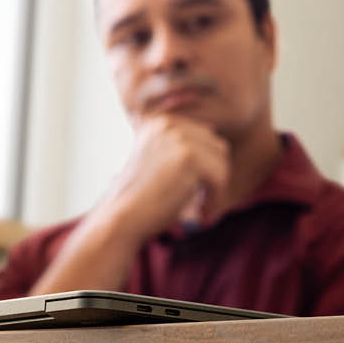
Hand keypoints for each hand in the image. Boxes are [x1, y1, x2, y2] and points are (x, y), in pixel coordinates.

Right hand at [102, 116, 230, 241]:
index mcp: (160, 124)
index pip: (204, 137)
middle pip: (217, 147)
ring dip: (217, 188)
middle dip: (214, 175)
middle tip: (204, 201)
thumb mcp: (158, 163)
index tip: (198, 191)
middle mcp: (169, 125)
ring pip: (221, 163)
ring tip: (204, 209)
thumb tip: (220, 147)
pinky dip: (215, 198)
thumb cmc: (140, 199)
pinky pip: (220, 178)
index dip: (206, 166)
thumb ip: (180, 151)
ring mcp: (179, 138)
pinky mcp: (189, 157)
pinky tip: (203, 213)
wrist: (122, 217)